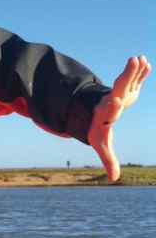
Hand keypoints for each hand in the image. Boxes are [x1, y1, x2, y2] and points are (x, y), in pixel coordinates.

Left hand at [88, 55, 150, 181]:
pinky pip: (133, 79)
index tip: (114, 101)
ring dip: (132, 70)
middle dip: (125, 77)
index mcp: (105, 115)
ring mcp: (118, 92)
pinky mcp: (124, 88)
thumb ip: (108, 159)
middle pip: (118, 89)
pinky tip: (146, 63)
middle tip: (130, 64)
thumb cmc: (97, 129)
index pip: (109, 111)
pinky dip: (140, 72)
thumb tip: (114, 178)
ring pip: (125, 80)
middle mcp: (111, 101)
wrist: (90, 113)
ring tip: (139, 59)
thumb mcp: (101, 144)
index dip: (112, 107)